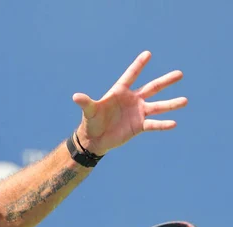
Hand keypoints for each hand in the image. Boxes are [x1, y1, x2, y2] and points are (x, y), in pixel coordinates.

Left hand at [73, 51, 187, 155]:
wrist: (95, 139)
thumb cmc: (91, 122)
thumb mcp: (90, 112)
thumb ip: (86, 103)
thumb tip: (75, 97)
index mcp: (120, 92)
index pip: (131, 76)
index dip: (138, 65)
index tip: (148, 53)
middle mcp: (133, 100)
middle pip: (152, 88)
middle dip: (165, 81)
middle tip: (180, 74)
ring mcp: (138, 112)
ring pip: (158, 106)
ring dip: (171, 104)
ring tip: (185, 100)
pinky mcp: (139, 126)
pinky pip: (153, 124)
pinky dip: (163, 124)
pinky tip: (174, 123)